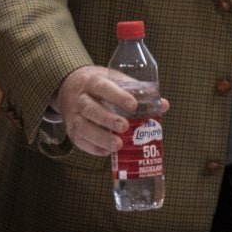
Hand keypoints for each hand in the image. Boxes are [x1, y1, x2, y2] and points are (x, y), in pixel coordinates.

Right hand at [54, 65, 170, 156]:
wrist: (69, 86)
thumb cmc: (99, 84)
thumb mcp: (115, 79)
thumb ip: (138, 91)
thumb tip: (162, 105)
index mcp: (93, 82)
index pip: (104, 87)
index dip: (118, 96)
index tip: (133, 105)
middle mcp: (80, 99)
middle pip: (91, 109)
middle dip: (108, 119)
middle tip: (125, 126)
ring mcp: (72, 115)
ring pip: (82, 128)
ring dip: (100, 138)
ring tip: (118, 145)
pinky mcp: (70, 130)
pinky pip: (79, 141)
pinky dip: (93, 148)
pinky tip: (107, 152)